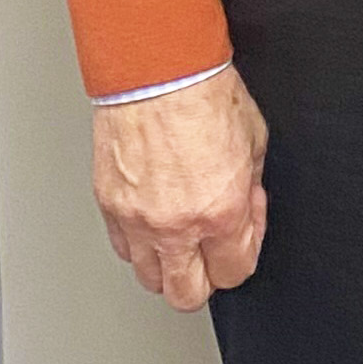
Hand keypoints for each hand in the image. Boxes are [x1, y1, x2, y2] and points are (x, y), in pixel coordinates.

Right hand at [93, 67, 268, 309]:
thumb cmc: (203, 92)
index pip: (234, 273)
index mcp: (220, 212)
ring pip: (149, 278)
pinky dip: (139, 242)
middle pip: (187, 295)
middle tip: (212, 247)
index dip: (245, 251)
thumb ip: (250, 186)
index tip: (244, 226)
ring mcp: (136, 219)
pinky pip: (123, 247)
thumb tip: (245, 208)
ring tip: (181, 234)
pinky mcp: (108, 205)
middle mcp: (176, 225)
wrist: (156, 67)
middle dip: (205, 277)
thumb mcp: (254, 141)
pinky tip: (154, 216)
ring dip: (168, 264)